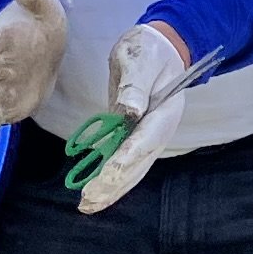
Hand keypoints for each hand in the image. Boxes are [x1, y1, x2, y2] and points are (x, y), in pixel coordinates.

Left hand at [75, 22, 202, 213]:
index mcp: (164, 111)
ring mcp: (147, 136)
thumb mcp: (140, 59)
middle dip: (115, 183)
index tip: (108, 175)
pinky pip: (123, 161)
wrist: (160, 49)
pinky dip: (109, 177)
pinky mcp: (134, 136)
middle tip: (90, 200)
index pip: (145, 140)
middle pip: (139, 163)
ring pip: (132, 168)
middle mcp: (159, 130)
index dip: (126, 159)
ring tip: (88, 205)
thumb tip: (129, 112)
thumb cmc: (150, 50)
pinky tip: (93, 192)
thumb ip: (134, 86)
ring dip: (111, 188)